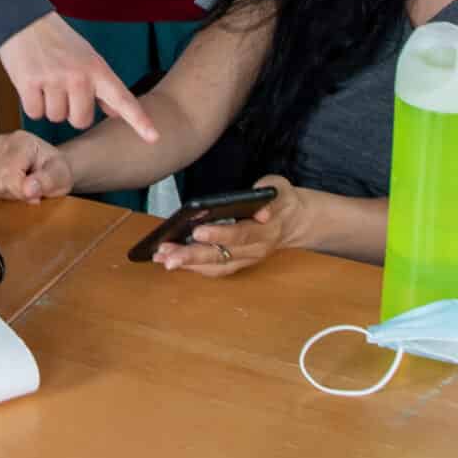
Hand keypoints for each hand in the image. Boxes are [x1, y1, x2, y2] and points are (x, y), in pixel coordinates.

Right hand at [0, 14, 158, 141]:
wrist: (24, 21)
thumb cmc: (59, 42)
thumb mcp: (88, 59)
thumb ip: (103, 87)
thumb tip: (116, 113)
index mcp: (98, 69)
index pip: (122, 99)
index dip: (139, 121)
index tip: (154, 137)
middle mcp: (79, 76)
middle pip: (81, 121)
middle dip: (70, 111)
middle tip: (62, 87)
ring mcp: (54, 80)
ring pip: (56, 118)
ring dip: (49, 106)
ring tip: (46, 81)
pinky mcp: (29, 84)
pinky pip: (35, 113)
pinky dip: (32, 104)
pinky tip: (32, 84)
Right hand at [0, 130, 73, 202]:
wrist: (49, 165)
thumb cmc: (56, 171)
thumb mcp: (61, 176)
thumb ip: (47, 181)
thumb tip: (28, 189)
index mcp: (22, 142)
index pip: (10, 176)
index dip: (21, 193)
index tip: (34, 195)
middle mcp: (2, 141)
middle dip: (12, 193)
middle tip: (28, 190)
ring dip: (1, 193)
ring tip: (17, 186)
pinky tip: (5, 186)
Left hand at [154, 176, 299, 277]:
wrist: (295, 222)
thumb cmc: (281, 200)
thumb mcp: (280, 188)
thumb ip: (270, 193)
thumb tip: (262, 211)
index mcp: (266, 230)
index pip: (241, 234)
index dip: (219, 234)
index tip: (196, 231)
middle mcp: (256, 250)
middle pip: (222, 255)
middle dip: (192, 256)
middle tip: (167, 254)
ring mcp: (247, 259)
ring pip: (216, 266)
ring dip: (188, 264)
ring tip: (162, 257)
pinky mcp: (239, 263)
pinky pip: (216, 270)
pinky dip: (194, 267)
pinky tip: (172, 260)